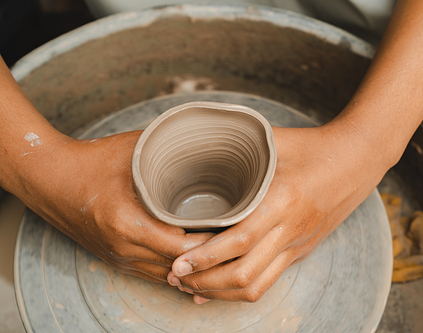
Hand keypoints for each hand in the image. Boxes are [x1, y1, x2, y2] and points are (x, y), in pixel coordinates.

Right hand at [12, 130, 212, 282]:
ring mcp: (119, 258)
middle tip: (233, 242)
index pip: (182, 248)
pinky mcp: (116, 260)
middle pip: (178, 267)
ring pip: (167, 276)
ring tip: (219, 253)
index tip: (232, 229)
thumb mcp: (134, 152)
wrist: (51, 180)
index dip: (211, 244)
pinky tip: (195, 262)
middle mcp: (124, 248)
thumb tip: (204, 141)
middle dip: (208, 258)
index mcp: (128, 223)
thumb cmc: (92, 162)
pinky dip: (176, 271)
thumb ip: (168, 151)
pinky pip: (153, 274)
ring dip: (193, 268)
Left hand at [167, 120, 392, 302]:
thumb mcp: (272, 142)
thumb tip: (196, 146)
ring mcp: (298, 244)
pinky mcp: (301, 251)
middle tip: (174, 276)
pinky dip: (241, 290)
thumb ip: (237, 148)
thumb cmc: (311, 145)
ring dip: (220, 292)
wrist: (358, 158)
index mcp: (282, 200)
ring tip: (191, 286)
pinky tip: (219, 290)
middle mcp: (290, 229)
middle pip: (243, 273)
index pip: (238, 241)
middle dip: (204, 281)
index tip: (177, 262)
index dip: (204, 257)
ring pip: (256, 286)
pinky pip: (269, 282)